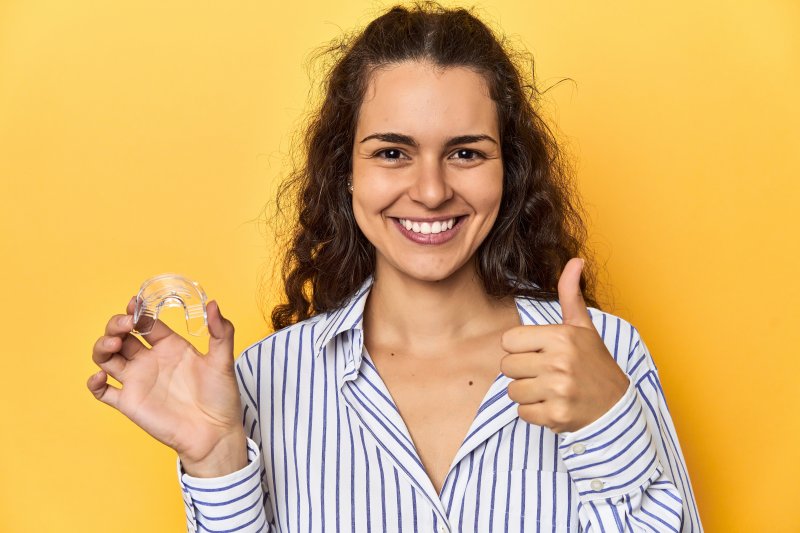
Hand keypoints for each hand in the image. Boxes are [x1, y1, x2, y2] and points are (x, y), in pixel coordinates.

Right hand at [87, 297, 246, 475]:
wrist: (214, 433)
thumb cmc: (220, 398)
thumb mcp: (223, 361)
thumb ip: (221, 332)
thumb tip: (214, 304)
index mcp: (170, 346)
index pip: (146, 322)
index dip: (138, 311)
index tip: (135, 304)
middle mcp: (150, 360)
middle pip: (121, 335)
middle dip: (116, 325)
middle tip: (126, 324)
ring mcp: (137, 380)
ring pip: (106, 358)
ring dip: (102, 346)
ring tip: (114, 344)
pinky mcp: (128, 402)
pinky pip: (102, 391)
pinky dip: (94, 382)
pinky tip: (102, 376)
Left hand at [500, 258, 629, 432]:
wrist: (616, 407)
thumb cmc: (594, 363)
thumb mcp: (583, 327)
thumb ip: (571, 294)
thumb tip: (574, 260)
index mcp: (561, 337)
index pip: (508, 341)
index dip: (520, 348)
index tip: (539, 353)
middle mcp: (559, 362)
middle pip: (507, 366)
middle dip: (522, 371)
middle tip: (546, 373)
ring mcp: (558, 390)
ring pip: (512, 391)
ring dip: (527, 393)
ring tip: (549, 390)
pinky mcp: (557, 415)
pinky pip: (522, 413)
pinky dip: (534, 413)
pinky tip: (553, 405)